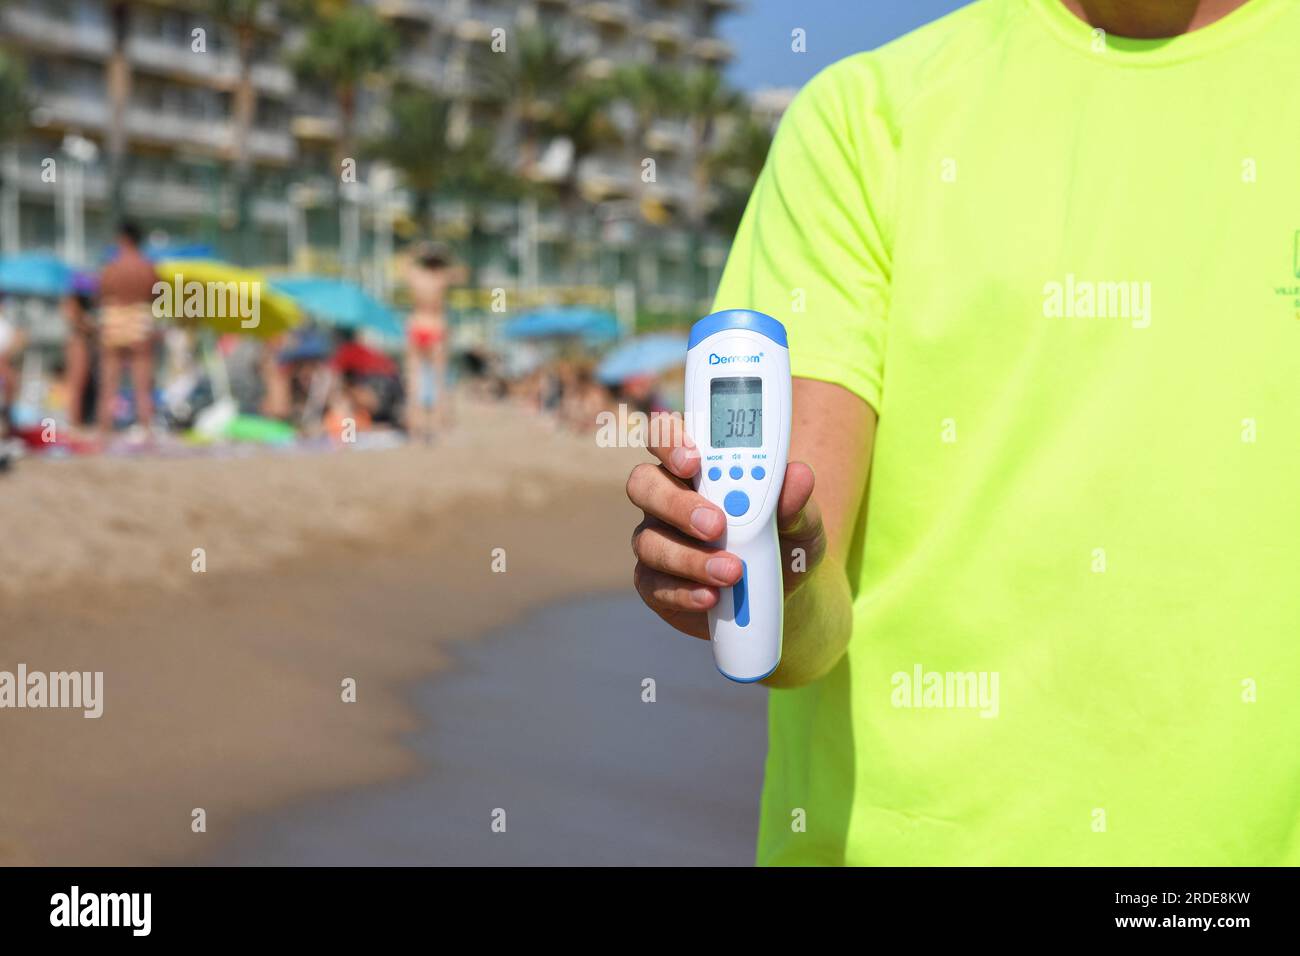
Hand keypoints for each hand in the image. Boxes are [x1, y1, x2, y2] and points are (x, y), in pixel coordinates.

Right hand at [627, 412, 824, 638]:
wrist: (782, 596)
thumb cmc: (783, 542)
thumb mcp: (800, 521)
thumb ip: (794, 500)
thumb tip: (799, 476)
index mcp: (696, 468)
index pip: (666, 437)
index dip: (669, 441)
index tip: (694, 459)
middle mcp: (667, 498)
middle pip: (643, 484)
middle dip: (676, 502)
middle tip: (715, 524)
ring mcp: (657, 540)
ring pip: (648, 540)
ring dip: (689, 557)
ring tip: (732, 572)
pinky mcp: (655, 583)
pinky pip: (654, 585)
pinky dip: (684, 591)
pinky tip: (711, 597)